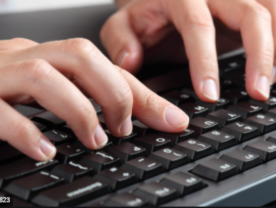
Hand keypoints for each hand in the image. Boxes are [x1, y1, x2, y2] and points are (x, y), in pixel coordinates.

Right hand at [0, 38, 188, 160]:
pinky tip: (47, 150)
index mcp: (49, 59)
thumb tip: (128, 120)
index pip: (105, 66)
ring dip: (78, 110)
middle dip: (111, 91)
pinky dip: (26, 131)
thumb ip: (84, 102)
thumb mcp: (49, 96)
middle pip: (79, 53)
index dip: (141, 93)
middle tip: (123, 126)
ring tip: (95, 139)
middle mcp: (25, 58)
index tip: (171, 119)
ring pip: (43, 75)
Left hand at [101, 0, 275, 100]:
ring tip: (270, 81)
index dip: (206, 63)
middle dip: (260, 56)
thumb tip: (132, 61)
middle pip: (252, 13)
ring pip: (275, 10)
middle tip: (258, 93)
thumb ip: (121, 40)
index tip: (209, 95)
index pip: (199, 27)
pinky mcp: (252, 3)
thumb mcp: (122, 25)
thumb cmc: (145, 14)